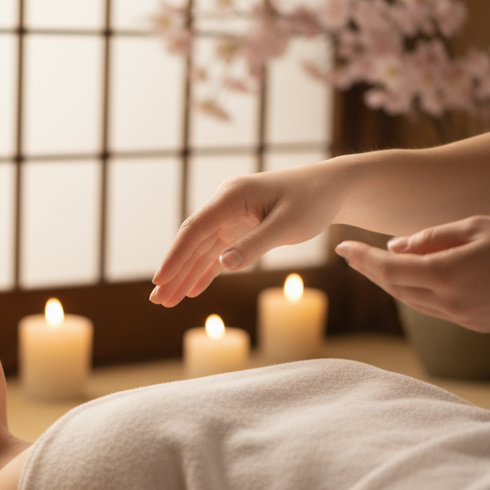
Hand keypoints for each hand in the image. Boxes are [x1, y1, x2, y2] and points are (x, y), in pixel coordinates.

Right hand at [150, 162, 344, 307]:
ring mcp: (231, 218)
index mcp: (232, 197)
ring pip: (201, 250)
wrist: (332, 188)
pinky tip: (191, 290)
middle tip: (157, 300)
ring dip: (185, 275)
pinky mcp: (240, 228)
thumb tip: (223, 266)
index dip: (175, 256)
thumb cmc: (313, 201)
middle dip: (174, 271)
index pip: (195, 230)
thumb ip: (255, 245)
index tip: (160, 280)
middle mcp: (226, 205)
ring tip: (167, 301)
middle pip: (192, 242)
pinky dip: (204, 272)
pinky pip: (216, 253)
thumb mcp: (287, 225)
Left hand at [335, 215, 489, 332]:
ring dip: (393, 284)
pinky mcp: (476, 325)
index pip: (388, 269)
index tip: (341, 247)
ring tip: (378, 265)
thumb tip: (395, 248)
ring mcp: (463, 319)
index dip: (361, 258)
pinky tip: (416, 280)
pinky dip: (419, 294)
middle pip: (395, 289)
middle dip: (371, 272)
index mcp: (447, 275)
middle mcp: (449, 303)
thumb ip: (432, 237)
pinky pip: (436, 309)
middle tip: (352, 255)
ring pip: (413, 302)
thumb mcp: (479, 226)